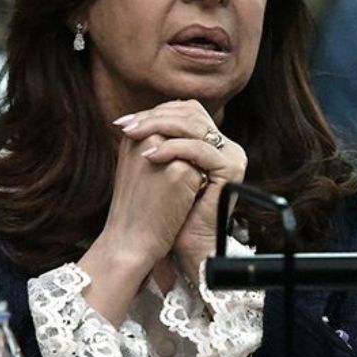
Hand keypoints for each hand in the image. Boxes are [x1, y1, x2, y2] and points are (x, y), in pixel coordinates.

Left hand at [116, 100, 246, 281]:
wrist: (184, 244)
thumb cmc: (166, 209)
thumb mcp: (158, 167)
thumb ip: (156, 140)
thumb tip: (131, 117)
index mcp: (212, 142)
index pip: (186, 111)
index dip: (155, 112)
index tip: (124, 122)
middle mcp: (226, 145)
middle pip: (191, 113)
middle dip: (155, 117)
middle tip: (126, 126)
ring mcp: (232, 156)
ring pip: (195, 125)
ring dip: (159, 127)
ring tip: (134, 136)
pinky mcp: (231, 170)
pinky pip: (200, 149)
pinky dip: (172, 148)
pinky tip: (150, 156)